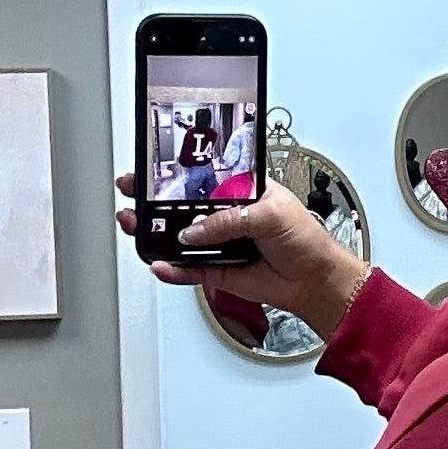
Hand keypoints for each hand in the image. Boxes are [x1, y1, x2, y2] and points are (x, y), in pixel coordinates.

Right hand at [114, 173, 371, 345]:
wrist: (315, 279)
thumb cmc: (305, 239)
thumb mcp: (270, 214)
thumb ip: (229, 220)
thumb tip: (195, 229)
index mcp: (239, 191)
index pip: (201, 178)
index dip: (175, 174)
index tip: (150, 168)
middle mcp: (224, 216)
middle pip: (180, 207)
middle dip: (152, 201)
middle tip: (132, 194)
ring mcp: (217, 243)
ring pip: (177, 238)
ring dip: (154, 234)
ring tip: (136, 226)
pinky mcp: (215, 271)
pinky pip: (187, 270)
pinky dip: (172, 268)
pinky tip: (160, 263)